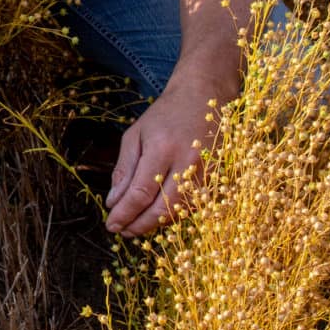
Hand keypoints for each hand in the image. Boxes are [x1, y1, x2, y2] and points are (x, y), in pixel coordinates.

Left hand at [105, 75, 218, 235]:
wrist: (204, 97)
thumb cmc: (165, 116)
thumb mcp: (135, 135)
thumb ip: (124, 169)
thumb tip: (113, 202)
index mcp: (162, 148)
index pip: (141, 192)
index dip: (125, 213)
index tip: (111, 225)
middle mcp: (187, 162)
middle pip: (162, 208)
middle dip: (139, 225)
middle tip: (123, 231)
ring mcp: (206, 172)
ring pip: (179, 211)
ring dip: (156, 223)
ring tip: (136, 226)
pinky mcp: (217, 178)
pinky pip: (193, 206)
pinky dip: (173, 215)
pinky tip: (158, 215)